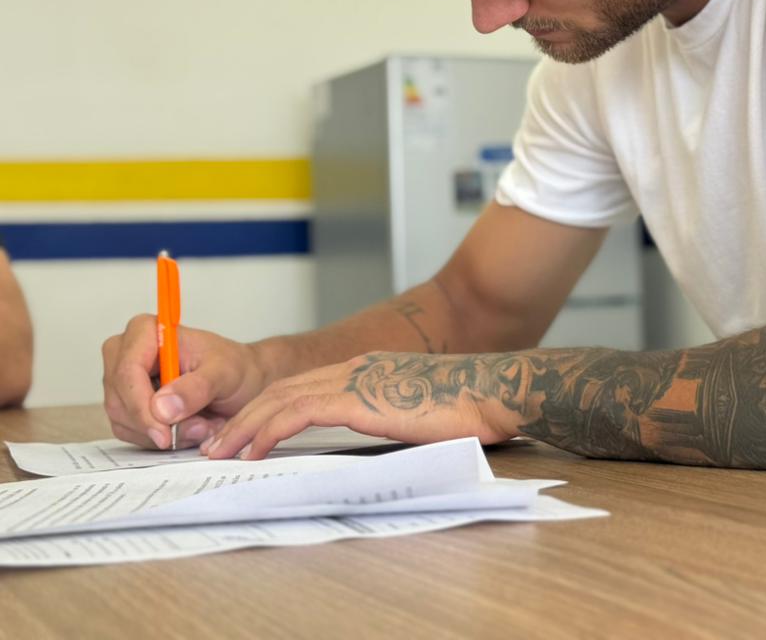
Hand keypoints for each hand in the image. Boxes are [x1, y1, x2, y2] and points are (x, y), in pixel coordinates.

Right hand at [102, 315, 270, 449]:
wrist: (241, 380)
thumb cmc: (233, 367)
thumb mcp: (224, 373)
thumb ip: (196, 388)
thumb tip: (162, 408)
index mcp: (145, 331)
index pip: (127, 373)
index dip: (141, 407)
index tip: (164, 433)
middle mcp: (125, 352)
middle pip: (120, 400)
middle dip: (158, 424)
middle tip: (199, 428)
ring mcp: (122, 381)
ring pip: (123, 421)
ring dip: (164, 433)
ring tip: (202, 425)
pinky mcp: (125, 404)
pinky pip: (131, 432)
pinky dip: (160, 438)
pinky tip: (189, 428)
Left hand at [203, 352, 521, 459]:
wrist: (493, 392)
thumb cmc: (468, 406)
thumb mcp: (416, 411)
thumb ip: (388, 418)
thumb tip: (372, 440)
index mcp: (366, 371)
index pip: (301, 387)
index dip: (265, 410)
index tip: (241, 436)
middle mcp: (354, 368)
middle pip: (281, 389)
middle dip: (242, 418)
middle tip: (214, 446)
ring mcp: (356, 379)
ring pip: (282, 398)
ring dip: (245, 427)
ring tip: (221, 453)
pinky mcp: (360, 397)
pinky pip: (301, 412)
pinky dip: (270, 430)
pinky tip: (254, 450)